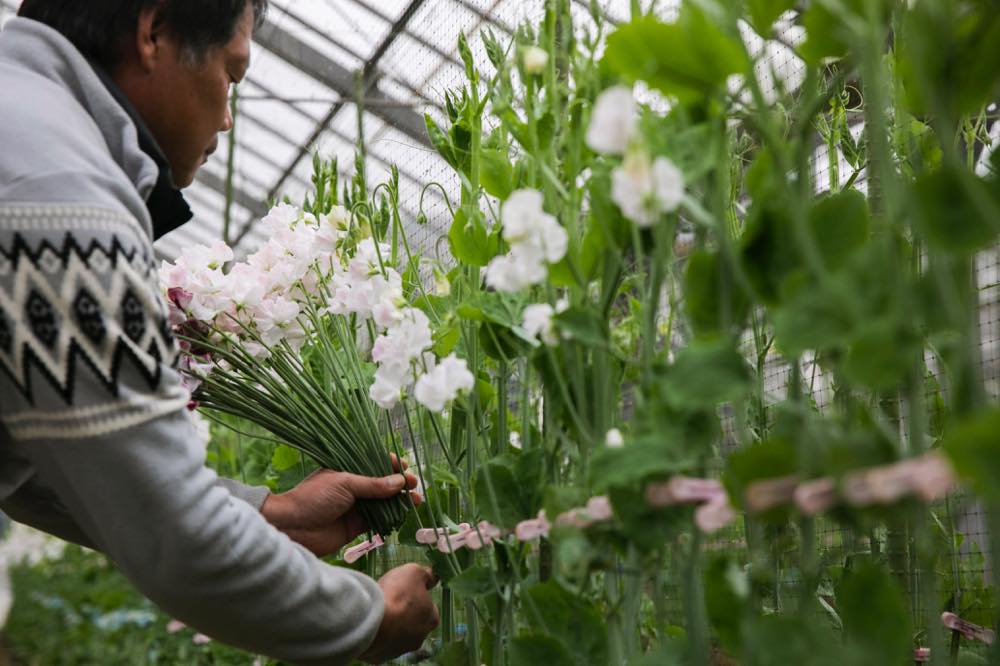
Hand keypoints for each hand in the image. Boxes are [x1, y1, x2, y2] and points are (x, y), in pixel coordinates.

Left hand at [261, 454, 420, 556]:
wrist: (294, 528)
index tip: (404, 466)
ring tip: (416, 501)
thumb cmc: (314, 498)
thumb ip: (374, 485)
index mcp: (346, 469)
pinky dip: (392, 518)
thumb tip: (400, 481)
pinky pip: (379, 520)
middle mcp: (352, 487)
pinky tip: (404, 515)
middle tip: (414, 485)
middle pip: (382, 483)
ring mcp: (355, 506)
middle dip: (400, 483)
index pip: (373, 463)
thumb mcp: (345, 484)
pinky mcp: (357, 526)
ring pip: (383, 502)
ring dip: (400, 501)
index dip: (390, 464)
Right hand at [360, 564, 439, 663]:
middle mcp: (420, 637)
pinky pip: (381, 642)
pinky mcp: (382, 656)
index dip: (418, 596)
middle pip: (414, 621)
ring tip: (378, 611)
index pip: (429, 606)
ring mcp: (401, 649)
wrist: (373, 623)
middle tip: (390, 600)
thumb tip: (433, 576)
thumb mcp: (414, 572)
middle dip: (404, 612)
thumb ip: (425, 575)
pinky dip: (378, 634)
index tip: (406, 590)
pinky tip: (370, 623)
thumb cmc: (397, 595)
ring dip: (391, 624)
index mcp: (432, 619)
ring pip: (398, 633)